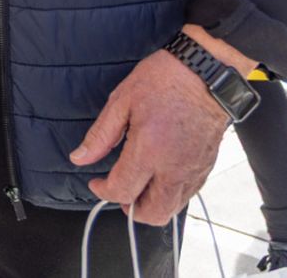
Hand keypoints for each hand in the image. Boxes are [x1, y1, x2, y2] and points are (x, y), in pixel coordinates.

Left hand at [70, 45, 229, 224]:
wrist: (206, 73)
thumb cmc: (163, 81)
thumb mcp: (121, 102)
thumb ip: (100, 136)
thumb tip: (79, 158)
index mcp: (149, 150)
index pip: (123, 191)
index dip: (103, 191)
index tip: (95, 182)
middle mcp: (174, 167)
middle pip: (152, 213)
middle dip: (130, 208)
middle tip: (118, 189)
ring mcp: (194, 170)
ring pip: (172, 208)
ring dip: (151, 204)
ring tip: (137, 183)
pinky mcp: (207, 167)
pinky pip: (187, 195)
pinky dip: (169, 195)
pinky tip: (157, 175)